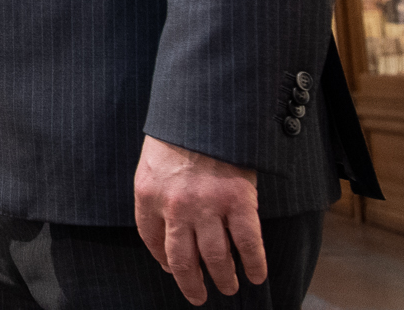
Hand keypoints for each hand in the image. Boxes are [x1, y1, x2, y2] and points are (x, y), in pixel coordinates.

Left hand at [134, 134, 264, 303]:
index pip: (152, 238)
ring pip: (215, 256)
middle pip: (182, 257)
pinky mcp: (238, 201)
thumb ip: (157, 194)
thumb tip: (165, 229)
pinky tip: (255, 275)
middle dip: (191, 282)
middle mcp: (175, 206)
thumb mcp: (153, 162)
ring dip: (222, 277)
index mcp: (148, 194)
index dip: (163, 259)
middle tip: (198, 296)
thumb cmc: (177, 134)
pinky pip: (247, 243)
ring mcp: (207, 205)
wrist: (204, 112)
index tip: (171, 270)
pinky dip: (253, 264)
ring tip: (228, 287)